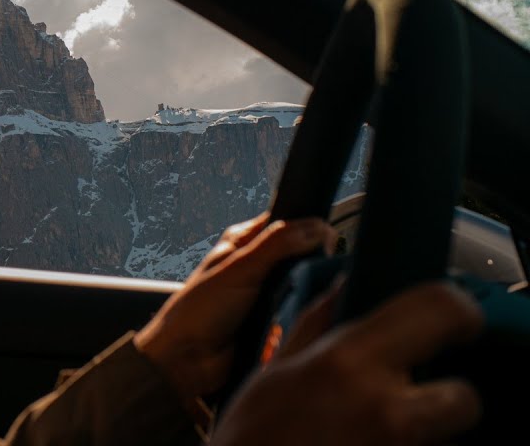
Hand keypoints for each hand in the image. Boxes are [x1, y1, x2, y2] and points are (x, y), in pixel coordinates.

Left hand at [134, 213, 336, 403]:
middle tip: (312, 276)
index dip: (309, 228)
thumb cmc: (199, 311)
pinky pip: (300, 311)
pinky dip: (303, 314)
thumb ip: (276, 245)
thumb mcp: (239, 270)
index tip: (327, 242)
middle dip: (311, 265)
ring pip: (305, 284)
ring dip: (307, 292)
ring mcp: (267, 292)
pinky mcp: (274, 318)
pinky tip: (302, 318)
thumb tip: (316, 228)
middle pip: (302, 254)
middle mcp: (256, 263)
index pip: (286, 221)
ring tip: (300, 301)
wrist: (187, 360)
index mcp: (243, 241)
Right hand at [210, 281, 483, 444]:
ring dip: (421, 433)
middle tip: (416, 396)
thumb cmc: (251, 438)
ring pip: (444, 438)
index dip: (456, 311)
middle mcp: (384, 408)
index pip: (440, 310)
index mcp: (347, 362)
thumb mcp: (275, 372)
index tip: (453, 321)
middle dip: (446, 397)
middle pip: (464, 398)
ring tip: (373, 431)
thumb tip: (342, 285)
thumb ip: (316, 325)